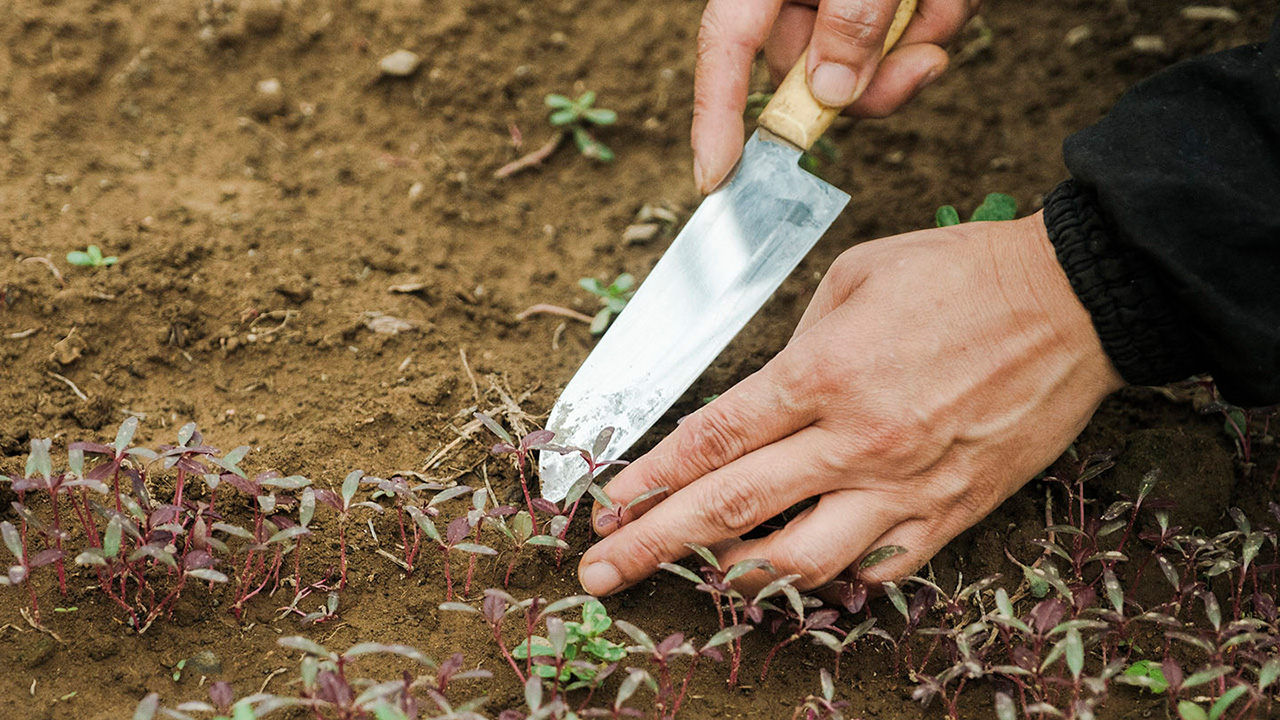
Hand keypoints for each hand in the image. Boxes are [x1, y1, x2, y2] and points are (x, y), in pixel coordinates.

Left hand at [577, 213, 1124, 596]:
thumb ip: (796, 344)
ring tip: (701, 575)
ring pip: (799, 562)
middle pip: (729, 511)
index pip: (709, 443)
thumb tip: (764, 400)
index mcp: (820, 375)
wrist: (1069, 302)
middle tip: (599, 574)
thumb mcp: (855, 279)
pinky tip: (810, 570)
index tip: (602, 508)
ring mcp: (904, 487)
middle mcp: (854, 441)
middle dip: (651, 547)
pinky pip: (880, 569)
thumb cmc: (959, 276)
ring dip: (736, 575)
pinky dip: (836, 577)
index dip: (646, 481)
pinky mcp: (952, 512)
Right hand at [693, 0, 979, 192]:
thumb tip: (830, 95)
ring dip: (919, 46)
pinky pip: (909, 40)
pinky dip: (941, 22)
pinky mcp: (887, 6)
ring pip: (868, 68)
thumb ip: (852, 16)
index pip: (727, 46)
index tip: (713, 175)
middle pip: (808, 74)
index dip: (713, 115)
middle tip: (922, 64)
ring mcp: (846, 0)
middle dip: (871, 85)